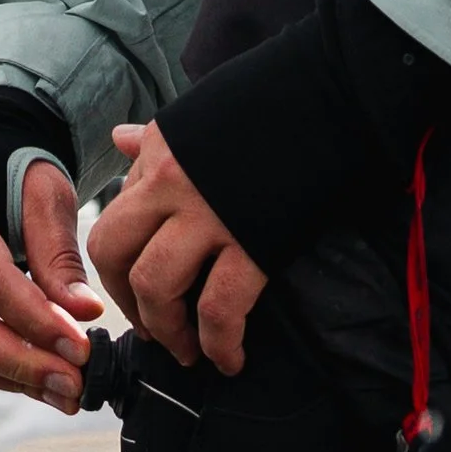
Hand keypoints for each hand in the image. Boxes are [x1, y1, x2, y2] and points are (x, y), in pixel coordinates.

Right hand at [0, 169, 103, 409]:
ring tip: (63, 390)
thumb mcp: (43, 194)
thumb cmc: (10, 174)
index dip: (34, 320)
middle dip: (20, 364)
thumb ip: (58, 252)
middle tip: (72, 383)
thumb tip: (84, 312)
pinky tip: (37, 382)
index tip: (79, 346)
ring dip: (10, 379)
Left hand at [90, 122, 266, 376]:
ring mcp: (209, 213)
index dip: (120, 269)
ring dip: (169, 332)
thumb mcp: (200, 114)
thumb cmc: (272, 101)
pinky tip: (231, 358)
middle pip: (115, 256)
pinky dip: (221, 344)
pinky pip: (219, 309)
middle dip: (130, 303)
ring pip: (157, 287)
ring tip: (189, 351)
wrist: (338, 93)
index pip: (112, 222)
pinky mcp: (254, 241)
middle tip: (152, 329)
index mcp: (158, 153)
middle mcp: (170, 182)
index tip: (138, 293)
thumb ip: (158, 140)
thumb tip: (121, 140)